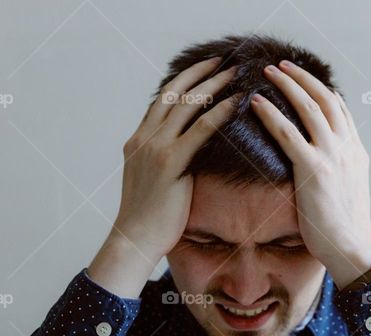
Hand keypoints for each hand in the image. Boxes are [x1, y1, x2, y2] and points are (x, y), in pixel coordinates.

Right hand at [112, 57, 240, 264]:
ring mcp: (155, 149)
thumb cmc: (149, 220)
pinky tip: (236, 102)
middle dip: (199, 74)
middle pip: (174, 94)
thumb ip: (167, 163)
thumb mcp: (153, 182)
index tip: (202, 70)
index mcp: (138, 141)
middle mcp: (144, 138)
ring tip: (234, 73)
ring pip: (187, 106)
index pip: (161, 101)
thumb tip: (190, 157)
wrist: (134, 240)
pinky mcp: (170, 163)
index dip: (183, 82)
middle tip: (221, 60)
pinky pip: (199, 131)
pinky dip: (219, 113)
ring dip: (212, 85)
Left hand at [249, 60, 370, 289]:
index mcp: (356, 152)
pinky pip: (288, 134)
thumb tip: (326, 164)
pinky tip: (256, 104)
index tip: (304, 78)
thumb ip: (341, 168)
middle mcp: (347, 148)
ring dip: (287, 85)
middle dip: (302, 78)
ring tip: (267, 73)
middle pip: (325, 99)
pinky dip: (271, 114)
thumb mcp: (350, 190)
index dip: (321, 89)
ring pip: (308, 108)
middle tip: (282, 65)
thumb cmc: (346, 227)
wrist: (351, 247)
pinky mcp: (314, 170)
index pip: (340, 109)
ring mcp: (332, 156)